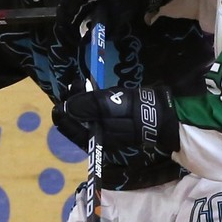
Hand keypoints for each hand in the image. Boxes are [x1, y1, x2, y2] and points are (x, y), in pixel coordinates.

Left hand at [60, 85, 179, 161]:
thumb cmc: (136, 110)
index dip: (61, 114)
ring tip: (79, 84)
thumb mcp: (110, 105)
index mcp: (95, 138)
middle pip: (75, 121)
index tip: (59, 100)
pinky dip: (90, 101)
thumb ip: (87, 105)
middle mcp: (97, 137)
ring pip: (84, 115)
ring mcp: (106, 130)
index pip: (69, 128)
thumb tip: (65, 107)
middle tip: (72, 86)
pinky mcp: (114, 122)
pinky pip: (95, 113)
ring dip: (79, 100)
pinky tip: (90, 90)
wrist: (162, 114)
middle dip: (71, 104)